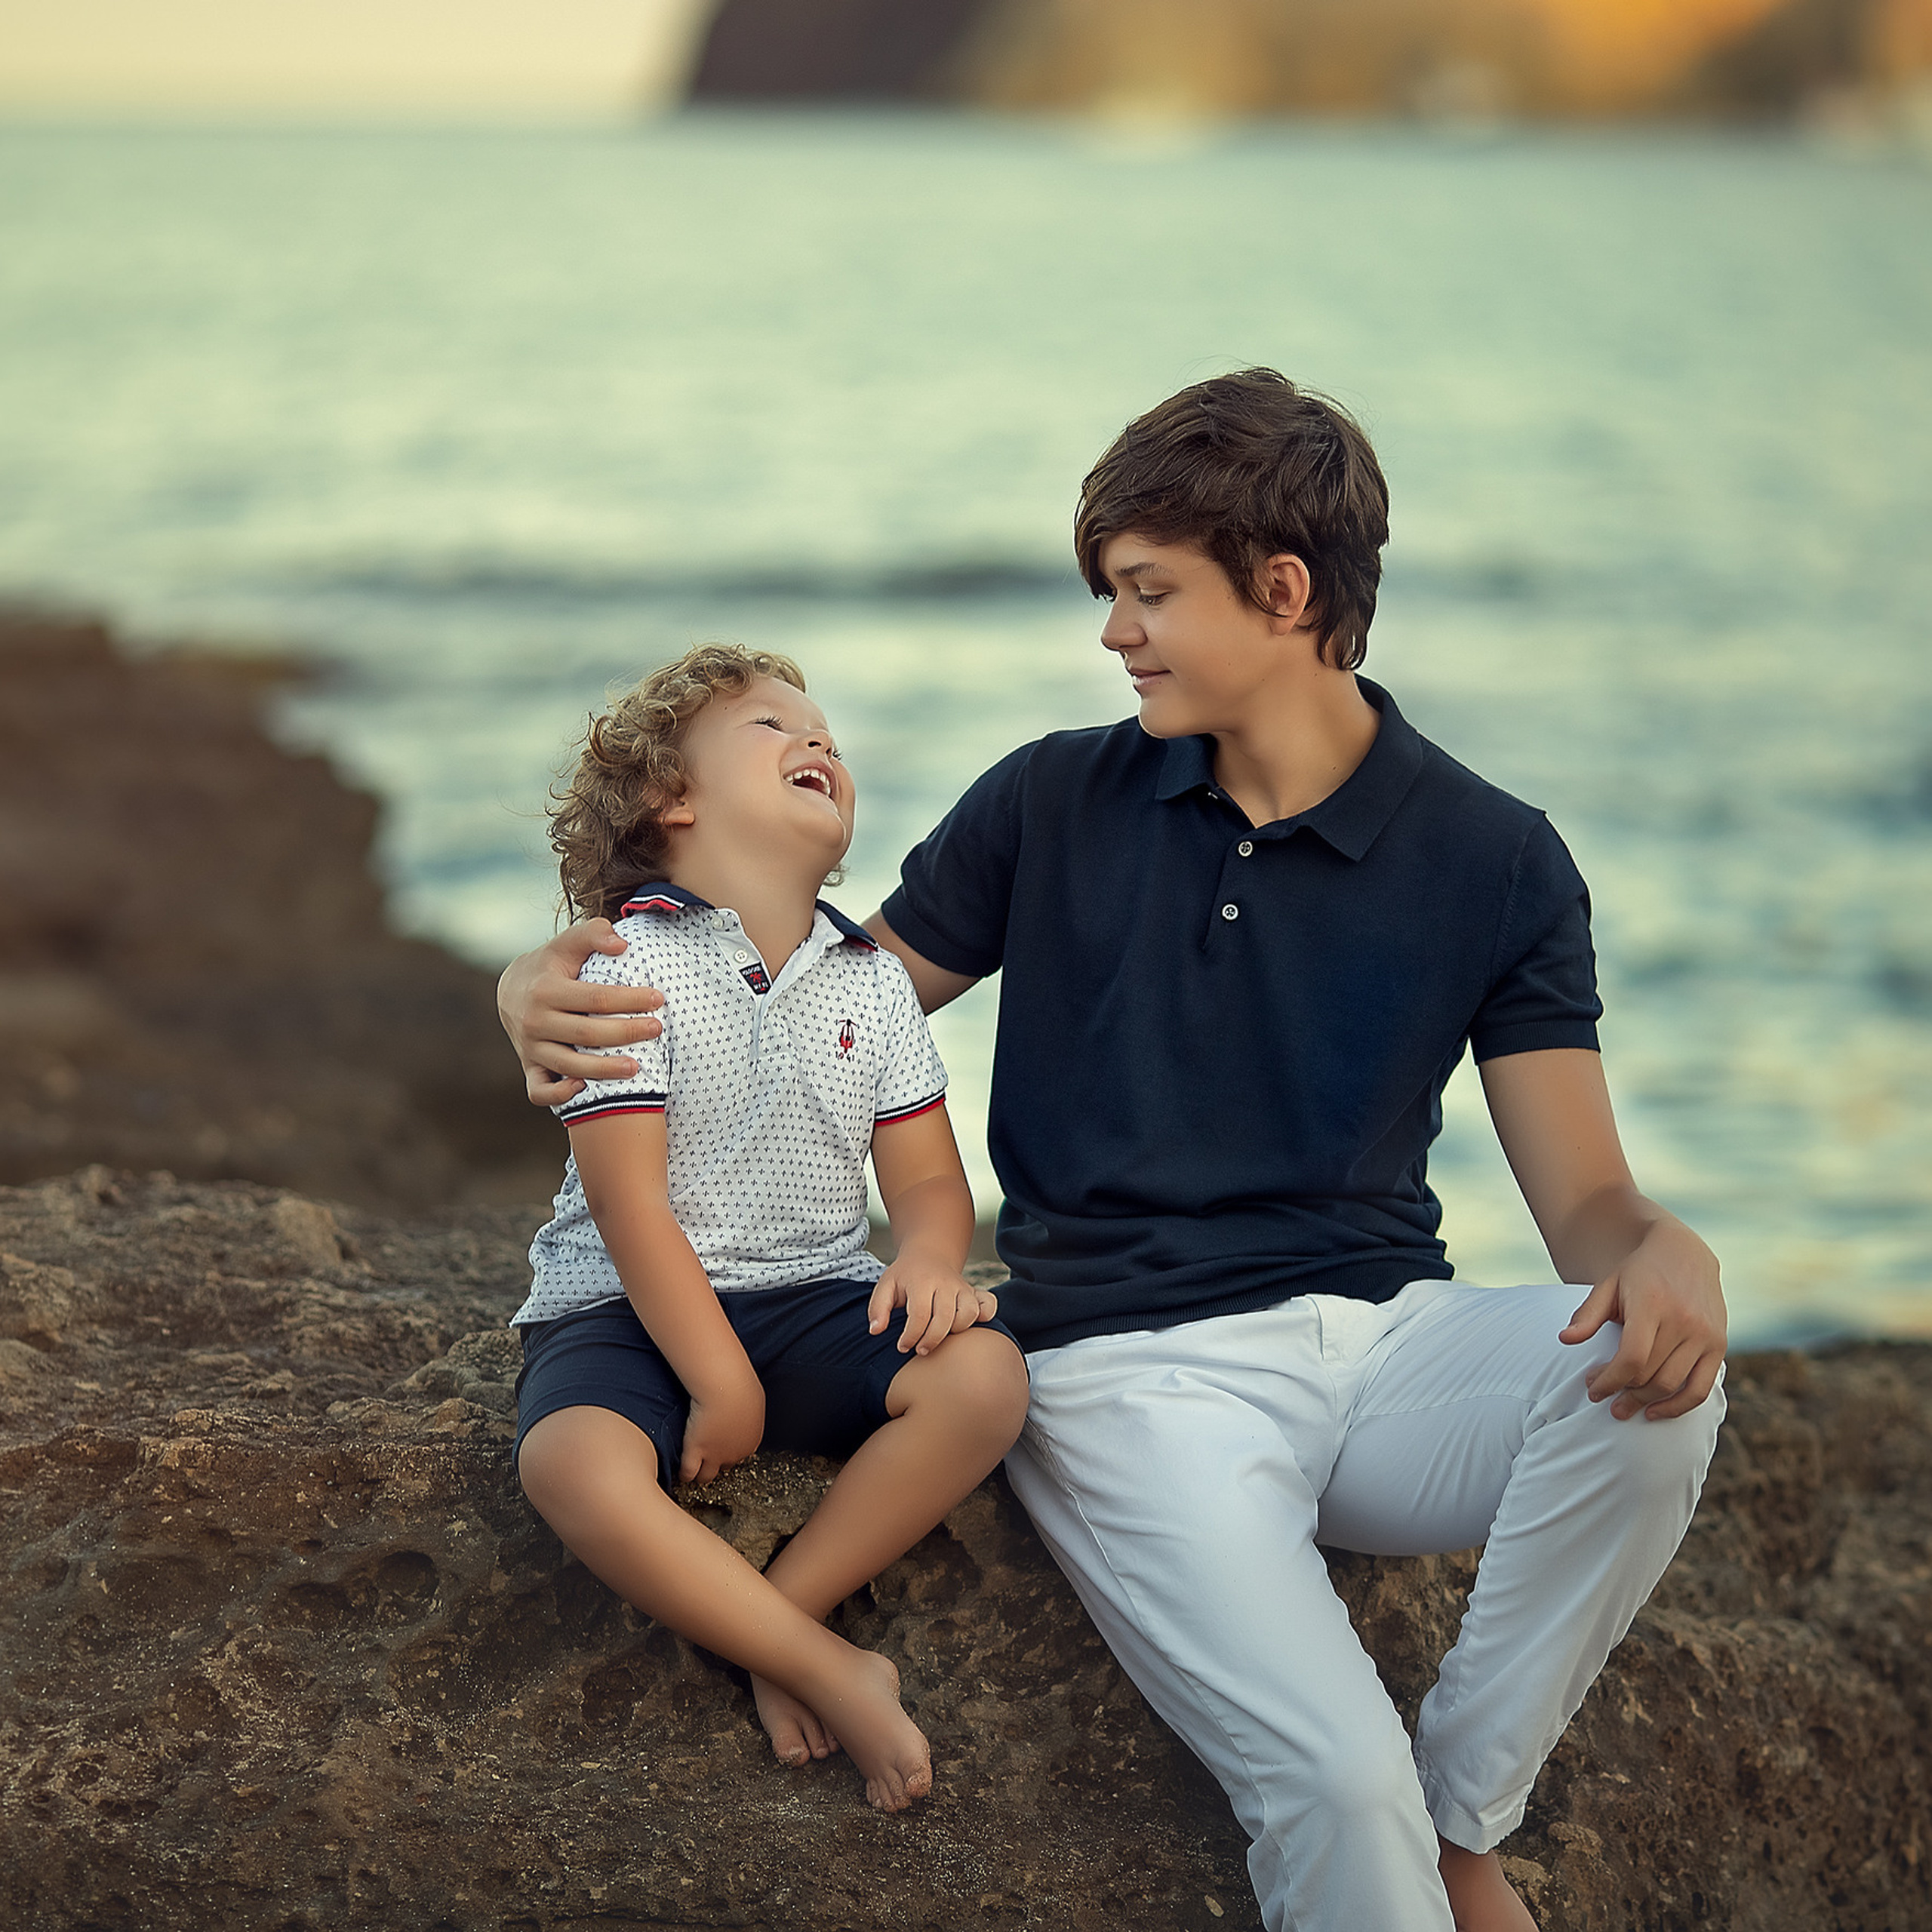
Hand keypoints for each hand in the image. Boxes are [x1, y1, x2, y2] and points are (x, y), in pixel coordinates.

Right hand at [495, 919, 663, 1105]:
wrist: (512, 989)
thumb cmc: (552, 964)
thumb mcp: (568, 942)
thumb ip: (594, 933)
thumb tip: (621, 944)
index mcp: (545, 990)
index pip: (595, 998)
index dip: (630, 999)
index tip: (658, 998)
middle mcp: (534, 1021)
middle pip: (586, 1034)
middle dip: (626, 1033)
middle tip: (657, 1029)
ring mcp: (530, 1048)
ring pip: (567, 1066)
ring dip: (603, 1070)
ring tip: (637, 1067)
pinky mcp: (529, 1067)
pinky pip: (539, 1091)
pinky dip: (559, 1096)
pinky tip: (585, 1088)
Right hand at [677, 1371, 764, 1485]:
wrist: (726, 1388)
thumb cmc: (740, 1387)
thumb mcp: (752, 1399)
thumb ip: (748, 1412)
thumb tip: (744, 1409)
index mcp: (750, 1441)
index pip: (739, 1455)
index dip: (729, 1451)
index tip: (721, 1446)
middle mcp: (734, 1453)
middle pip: (725, 1467)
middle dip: (716, 1462)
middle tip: (706, 1456)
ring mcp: (715, 1455)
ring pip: (706, 1476)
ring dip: (699, 1473)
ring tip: (692, 1471)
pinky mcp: (696, 1451)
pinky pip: (688, 1473)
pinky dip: (684, 1474)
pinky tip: (679, 1471)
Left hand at [867, 1259, 998, 1356]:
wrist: (929, 1255)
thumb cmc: (905, 1276)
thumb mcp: (885, 1286)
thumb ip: (877, 1308)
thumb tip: (876, 1331)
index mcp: (922, 1281)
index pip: (919, 1314)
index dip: (911, 1336)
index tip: (902, 1347)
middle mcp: (946, 1283)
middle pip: (945, 1317)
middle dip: (932, 1340)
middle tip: (920, 1350)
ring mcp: (963, 1287)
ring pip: (969, 1314)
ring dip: (955, 1332)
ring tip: (940, 1338)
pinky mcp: (975, 1292)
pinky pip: (989, 1305)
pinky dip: (984, 1318)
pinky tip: (966, 1327)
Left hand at [1560, 1216, 1725, 1420]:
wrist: (1684, 1252)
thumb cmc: (1637, 1272)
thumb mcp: (1608, 1285)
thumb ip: (1587, 1314)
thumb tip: (1564, 1339)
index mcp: (1653, 1304)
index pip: (1632, 1357)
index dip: (1610, 1380)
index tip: (1592, 1390)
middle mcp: (1684, 1320)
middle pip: (1650, 1374)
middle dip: (1622, 1393)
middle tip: (1602, 1401)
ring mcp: (1705, 1335)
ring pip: (1672, 1385)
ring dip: (1645, 1403)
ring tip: (1623, 1409)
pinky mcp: (1719, 1345)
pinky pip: (1701, 1388)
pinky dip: (1679, 1406)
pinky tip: (1655, 1413)